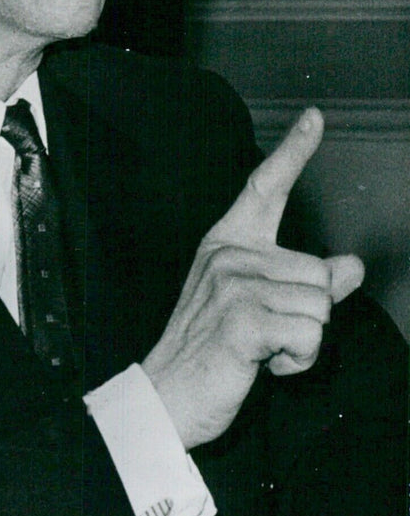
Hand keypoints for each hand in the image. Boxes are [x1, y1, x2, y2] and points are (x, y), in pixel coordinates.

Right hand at [142, 108, 363, 449]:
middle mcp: (230, 255)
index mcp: (228, 243)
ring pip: (321, 306)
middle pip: (320, 273)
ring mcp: (234, 284)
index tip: (316, 118)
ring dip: (303, 342)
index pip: (265, 187)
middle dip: (308, 316)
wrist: (165, 398)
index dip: (293, 151)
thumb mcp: (258, 309)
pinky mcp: (243, 319)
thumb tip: (351, 265)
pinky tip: (262, 364)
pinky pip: (311, 335)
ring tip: (260, 351)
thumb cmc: (211, 352)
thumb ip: (306, 285)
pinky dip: (298, 361)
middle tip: (264, 336)